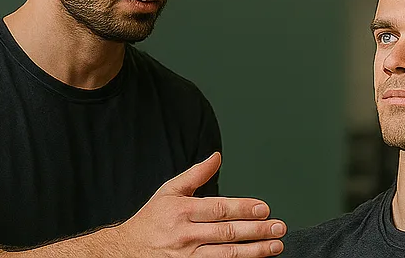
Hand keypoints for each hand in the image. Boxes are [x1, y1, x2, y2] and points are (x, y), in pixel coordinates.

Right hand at [116, 152, 284, 257]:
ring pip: (226, 255)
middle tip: (278, 228)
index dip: (244, 209)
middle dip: (257, 231)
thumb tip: (217, 157)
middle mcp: (186, 235)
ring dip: (253, 252)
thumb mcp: (169, 191)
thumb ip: (195, 174)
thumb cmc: (150, 221)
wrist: (126, 251)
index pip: (220, 210)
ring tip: (274, 247)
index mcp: (183, 211)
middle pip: (228, 234)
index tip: (264, 209)